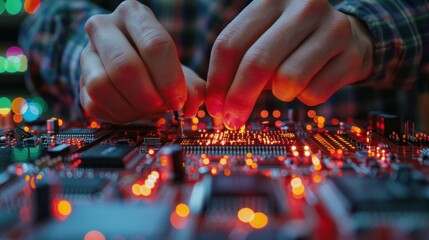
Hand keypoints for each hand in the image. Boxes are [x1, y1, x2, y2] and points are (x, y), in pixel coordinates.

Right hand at [79, 0, 203, 122]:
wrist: (130, 66)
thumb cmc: (158, 65)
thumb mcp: (181, 70)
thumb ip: (191, 87)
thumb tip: (189, 106)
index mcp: (133, 14)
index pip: (155, 44)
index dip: (169, 79)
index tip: (178, 100)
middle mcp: (104, 28)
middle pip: (124, 66)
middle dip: (148, 96)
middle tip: (162, 107)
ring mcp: (87, 54)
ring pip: (101, 85)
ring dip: (130, 107)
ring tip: (148, 109)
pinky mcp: (80, 80)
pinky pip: (94, 103)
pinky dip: (118, 115)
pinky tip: (133, 110)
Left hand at [206, 0, 372, 129]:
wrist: (349, 37)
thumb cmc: (293, 42)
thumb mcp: (262, 39)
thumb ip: (237, 62)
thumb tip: (216, 105)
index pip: (230, 43)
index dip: (217, 82)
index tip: (214, 108)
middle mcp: (304, 6)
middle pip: (257, 62)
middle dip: (239, 99)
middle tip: (231, 120)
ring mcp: (333, 28)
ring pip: (288, 80)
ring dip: (280, 94)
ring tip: (285, 84)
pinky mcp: (351, 54)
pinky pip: (314, 93)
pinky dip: (305, 97)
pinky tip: (311, 81)